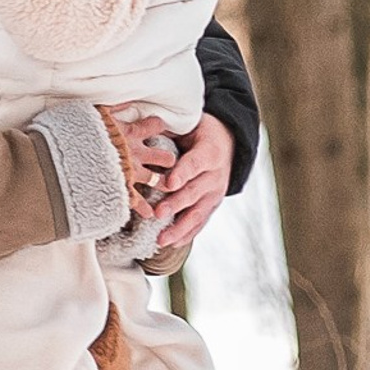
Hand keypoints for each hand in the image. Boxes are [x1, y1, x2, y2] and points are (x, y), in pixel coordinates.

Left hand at [120, 110, 235, 250]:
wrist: (227, 142)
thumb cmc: (197, 132)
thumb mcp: (188, 126)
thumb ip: (168, 132)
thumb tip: (142, 132)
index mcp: (209, 152)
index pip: (195, 163)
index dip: (182, 173)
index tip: (168, 183)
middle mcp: (215, 175)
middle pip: (194, 191)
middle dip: (176, 204)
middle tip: (158, 213)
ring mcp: (215, 193)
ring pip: (198, 212)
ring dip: (179, 227)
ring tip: (161, 239)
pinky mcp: (212, 205)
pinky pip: (200, 221)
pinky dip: (186, 234)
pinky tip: (171, 244)